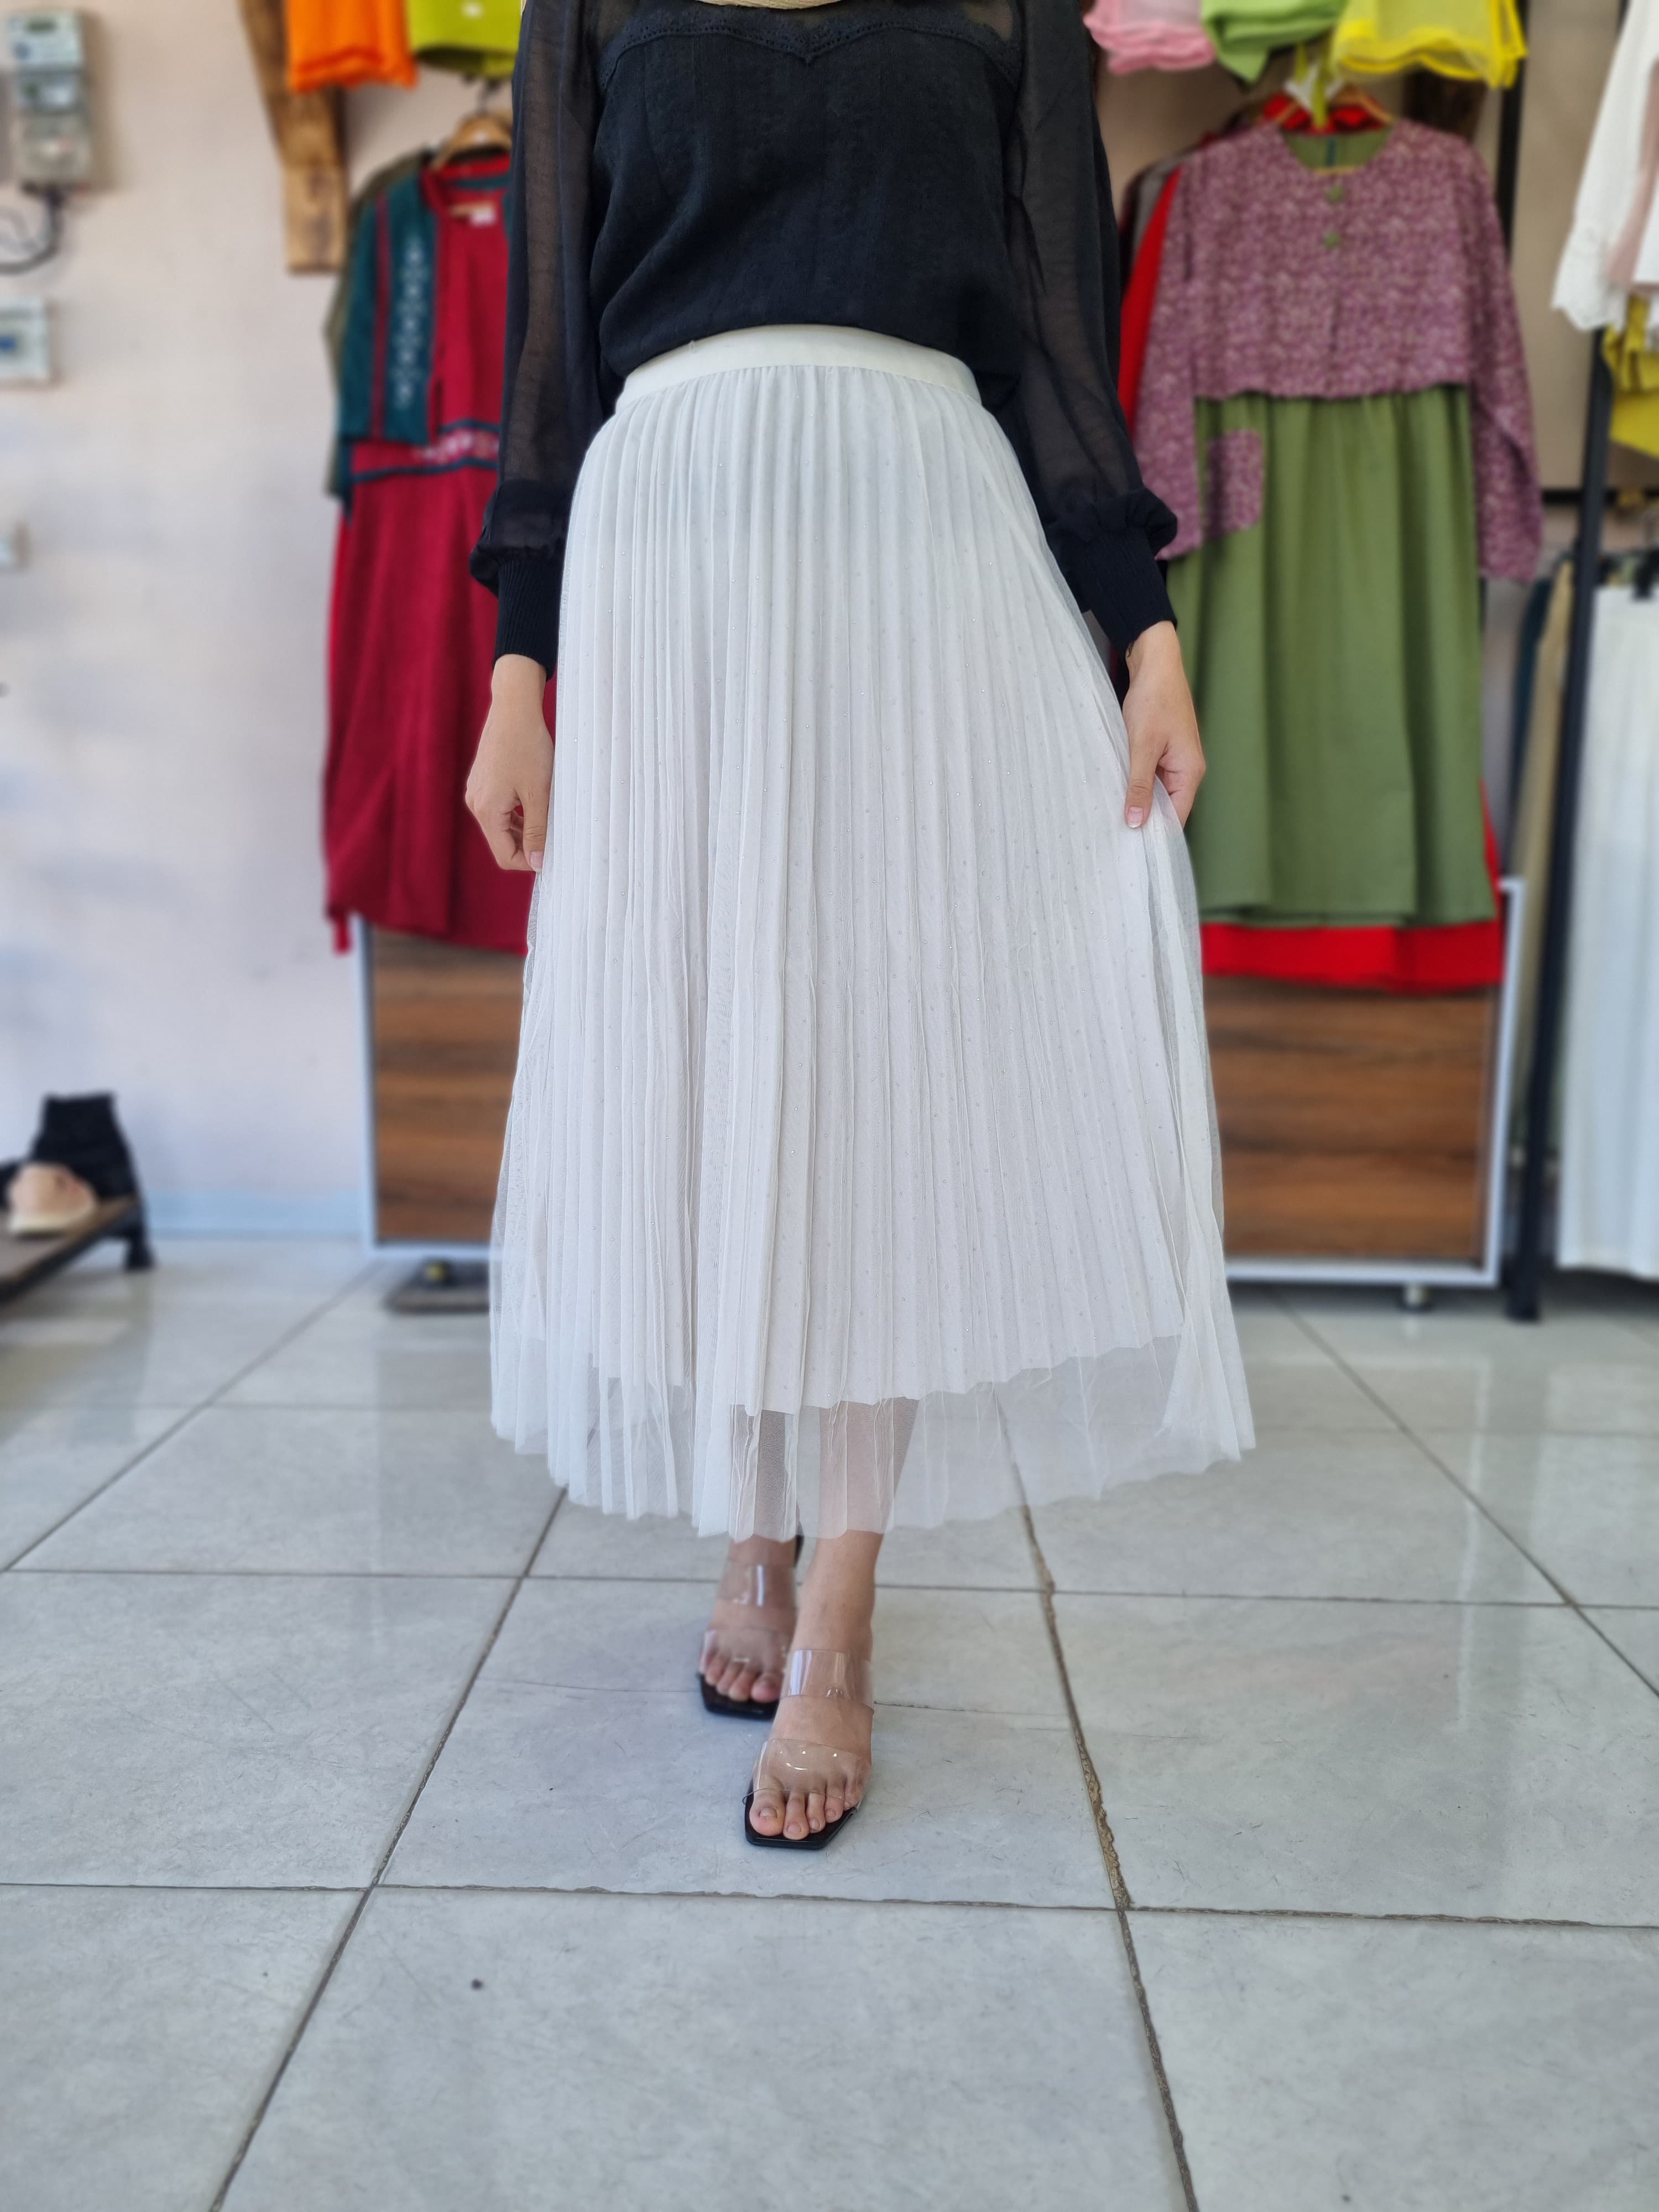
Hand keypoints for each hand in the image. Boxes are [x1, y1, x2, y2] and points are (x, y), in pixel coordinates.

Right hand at [466, 654, 552, 871]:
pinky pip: (499, 808)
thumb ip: (537, 831)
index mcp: (486, 811)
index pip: (505, 856)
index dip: (530, 862)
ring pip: (501, 826)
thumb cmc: (528, 747)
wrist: (514, 708)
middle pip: (501, 842)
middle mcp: (476, 803)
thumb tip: (538, 864)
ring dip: (524, 829)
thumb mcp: (538, 794)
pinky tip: (536, 803)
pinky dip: (517, 813)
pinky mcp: (483, 781)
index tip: (553, 855)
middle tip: (556, 838)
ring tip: (549, 818)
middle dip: (528, 845)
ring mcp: (477, 791)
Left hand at [1121, 621, 1204, 828]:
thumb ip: (1139, 785)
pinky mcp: (1162, 752)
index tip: (1131, 850)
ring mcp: (1174, 761)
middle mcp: (1186, 770)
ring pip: (1156, 793)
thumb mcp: (1142, 746)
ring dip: (1137, 801)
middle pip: (1167, 808)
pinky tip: (1115, 791)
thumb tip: (1136, 822)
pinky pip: (1150, 777)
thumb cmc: (1154, 700)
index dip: (1156, 834)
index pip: (1176, 817)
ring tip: (1111, 819)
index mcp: (1190, 772)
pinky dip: (1135, 784)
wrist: (1155, 664)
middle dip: (1144, 820)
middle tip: (1115, 839)